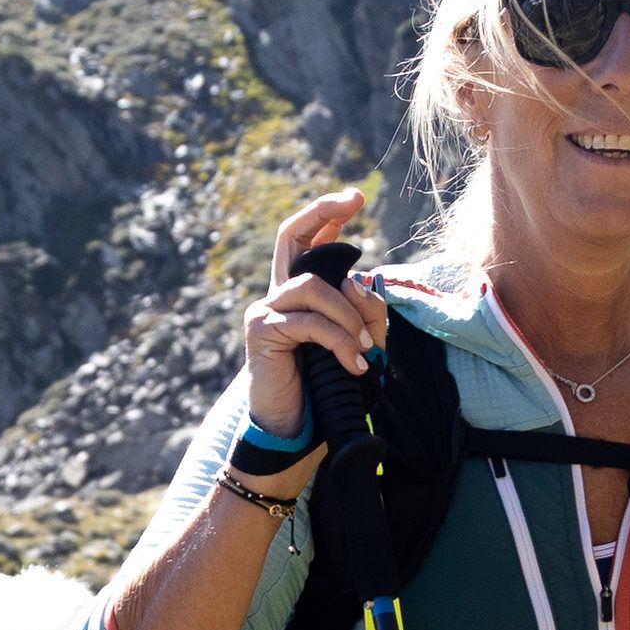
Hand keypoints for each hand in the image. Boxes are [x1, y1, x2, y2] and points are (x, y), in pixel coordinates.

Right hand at [234, 187, 387, 440]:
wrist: (297, 432)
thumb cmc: (328, 388)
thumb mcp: (362, 345)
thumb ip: (367, 313)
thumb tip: (360, 279)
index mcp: (301, 295)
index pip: (309, 243)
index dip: (327, 215)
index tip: (354, 197)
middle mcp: (279, 295)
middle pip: (291, 236)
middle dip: (322, 212)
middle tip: (352, 200)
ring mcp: (266, 309)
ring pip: (314, 286)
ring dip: (349, 317)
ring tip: (364, 353)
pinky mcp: (262, 330)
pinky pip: (310, 321)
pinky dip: (340, 341)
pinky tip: (354, 364)